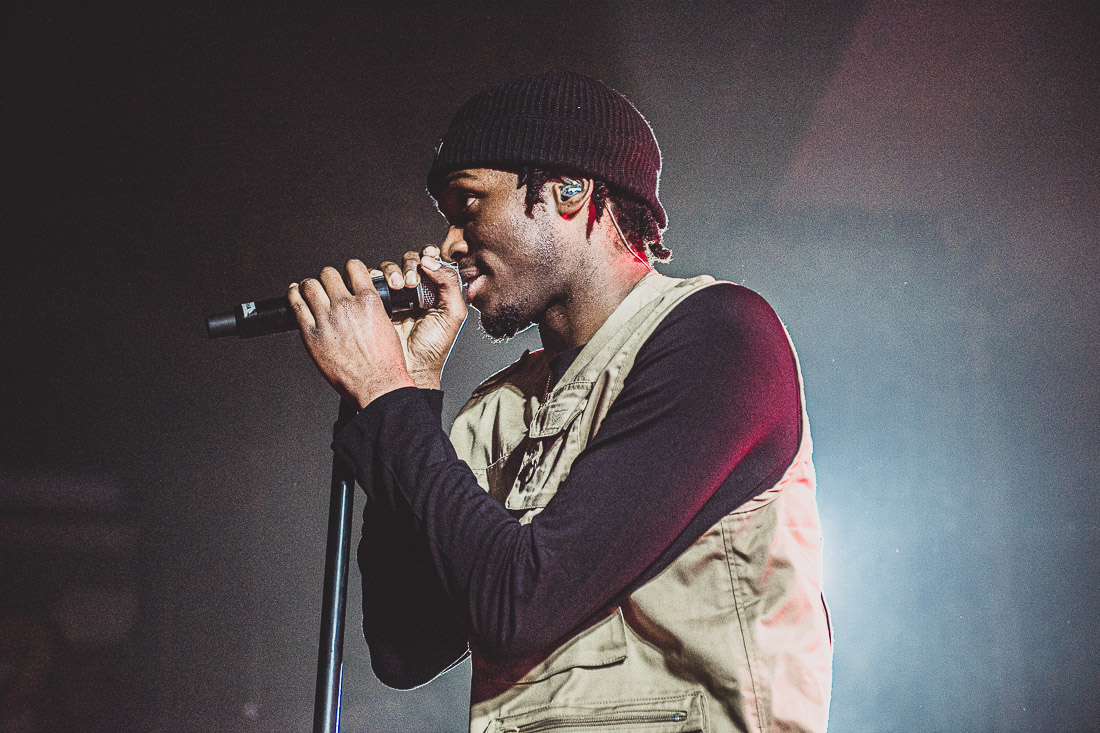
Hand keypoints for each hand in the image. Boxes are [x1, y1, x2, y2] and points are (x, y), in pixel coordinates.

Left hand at [288, 260, 414, 408]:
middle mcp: (346, 306)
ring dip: (310, 286)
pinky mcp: (311, 334)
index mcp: (368, 301)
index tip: (346, 274)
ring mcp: (327, 319)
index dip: (348, 269)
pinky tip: (294, 294)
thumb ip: (372, 308)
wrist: (378, 385)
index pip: (353, 267)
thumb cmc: (385, 363)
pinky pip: (296, 306)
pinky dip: (293, 296)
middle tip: (328, 286)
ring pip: (310, 285)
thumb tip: (362, 300)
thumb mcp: (386, 326)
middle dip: (328, 278)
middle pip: (328, 274)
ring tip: (310, 290)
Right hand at [374, 245, 466, 389]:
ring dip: (393, 271)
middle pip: (410, 262)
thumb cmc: (433, 348)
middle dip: (410, 265)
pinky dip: (375, 278)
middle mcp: (416, 291)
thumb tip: (432, 262)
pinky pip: (373, 282)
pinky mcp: (378, 303)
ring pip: (391, 269)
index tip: (428, 255)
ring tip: (398, 286)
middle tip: (411, 281)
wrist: (410, 368)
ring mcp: (396, 297)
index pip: (431, 264)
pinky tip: (382, 286)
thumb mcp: (453, 315)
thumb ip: (450, 284)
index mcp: (436, 292)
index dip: (429, 255)